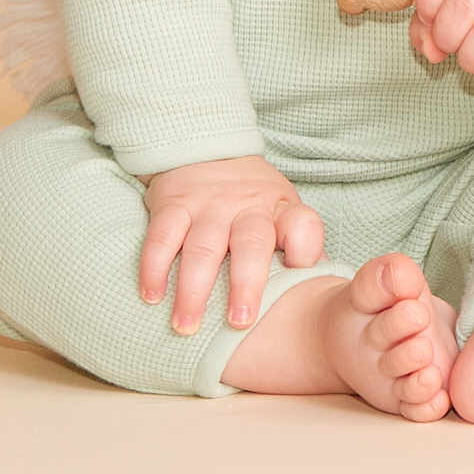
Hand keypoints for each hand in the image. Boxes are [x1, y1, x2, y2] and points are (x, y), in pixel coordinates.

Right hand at [135, 154, 325, 335]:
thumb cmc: (251, 199)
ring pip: (203, 248)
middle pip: (251, 244)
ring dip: (193, 290)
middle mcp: (247, 207)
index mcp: (280, 210)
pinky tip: (151, 296)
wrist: (206, 147)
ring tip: (185, 326)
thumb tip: (323, 289)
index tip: (298, 274)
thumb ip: (299, 247)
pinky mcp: (173, 204)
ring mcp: (209, 205)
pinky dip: (154, 267)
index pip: (302, 225)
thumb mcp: (282, 212)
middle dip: (246, 284)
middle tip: (239, 322)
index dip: (305, 249)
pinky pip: (162, 236)